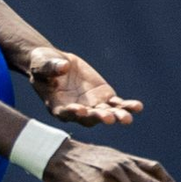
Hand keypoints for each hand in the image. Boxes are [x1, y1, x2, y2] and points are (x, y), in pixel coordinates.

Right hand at [26, 48, 142, 126]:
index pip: (66, 113)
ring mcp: (91, 105)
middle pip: (88, 118)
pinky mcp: (103, 97)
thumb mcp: (43, 64)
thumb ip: (51, 68)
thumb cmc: (43, 65)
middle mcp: (75, 110)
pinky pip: (116, 104)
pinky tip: (137, 107)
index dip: (73, 112)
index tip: (81, 110)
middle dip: (98, 117)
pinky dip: (126, 106)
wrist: (55, 63)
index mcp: (57, 106)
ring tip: (127, 118)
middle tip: (108, 118)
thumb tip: (63, 67)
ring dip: (116, 116)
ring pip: (105, 113)